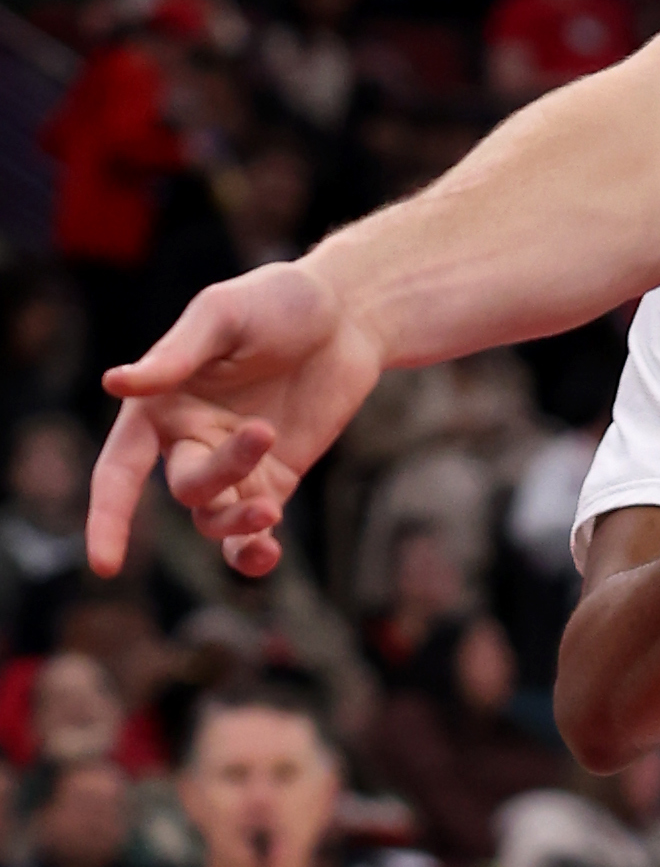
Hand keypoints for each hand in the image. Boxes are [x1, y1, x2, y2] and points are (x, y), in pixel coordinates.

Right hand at [89, 260, 388, 577]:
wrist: (347, 313)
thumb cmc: (277, 302)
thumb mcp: (222, 315)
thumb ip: (176, 355)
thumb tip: (116, 383)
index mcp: (159, 405)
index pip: (118, 470)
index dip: (108, 517)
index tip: (106, 565)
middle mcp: (189, 440)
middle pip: (187, 488)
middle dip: (220, 475)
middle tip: (266, 431)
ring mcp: (236, 464)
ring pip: (217, 519)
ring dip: (239, 525)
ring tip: (270, 512)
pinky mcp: (278, 476)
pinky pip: (255, 528)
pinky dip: (255, 549)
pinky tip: (268, 554)